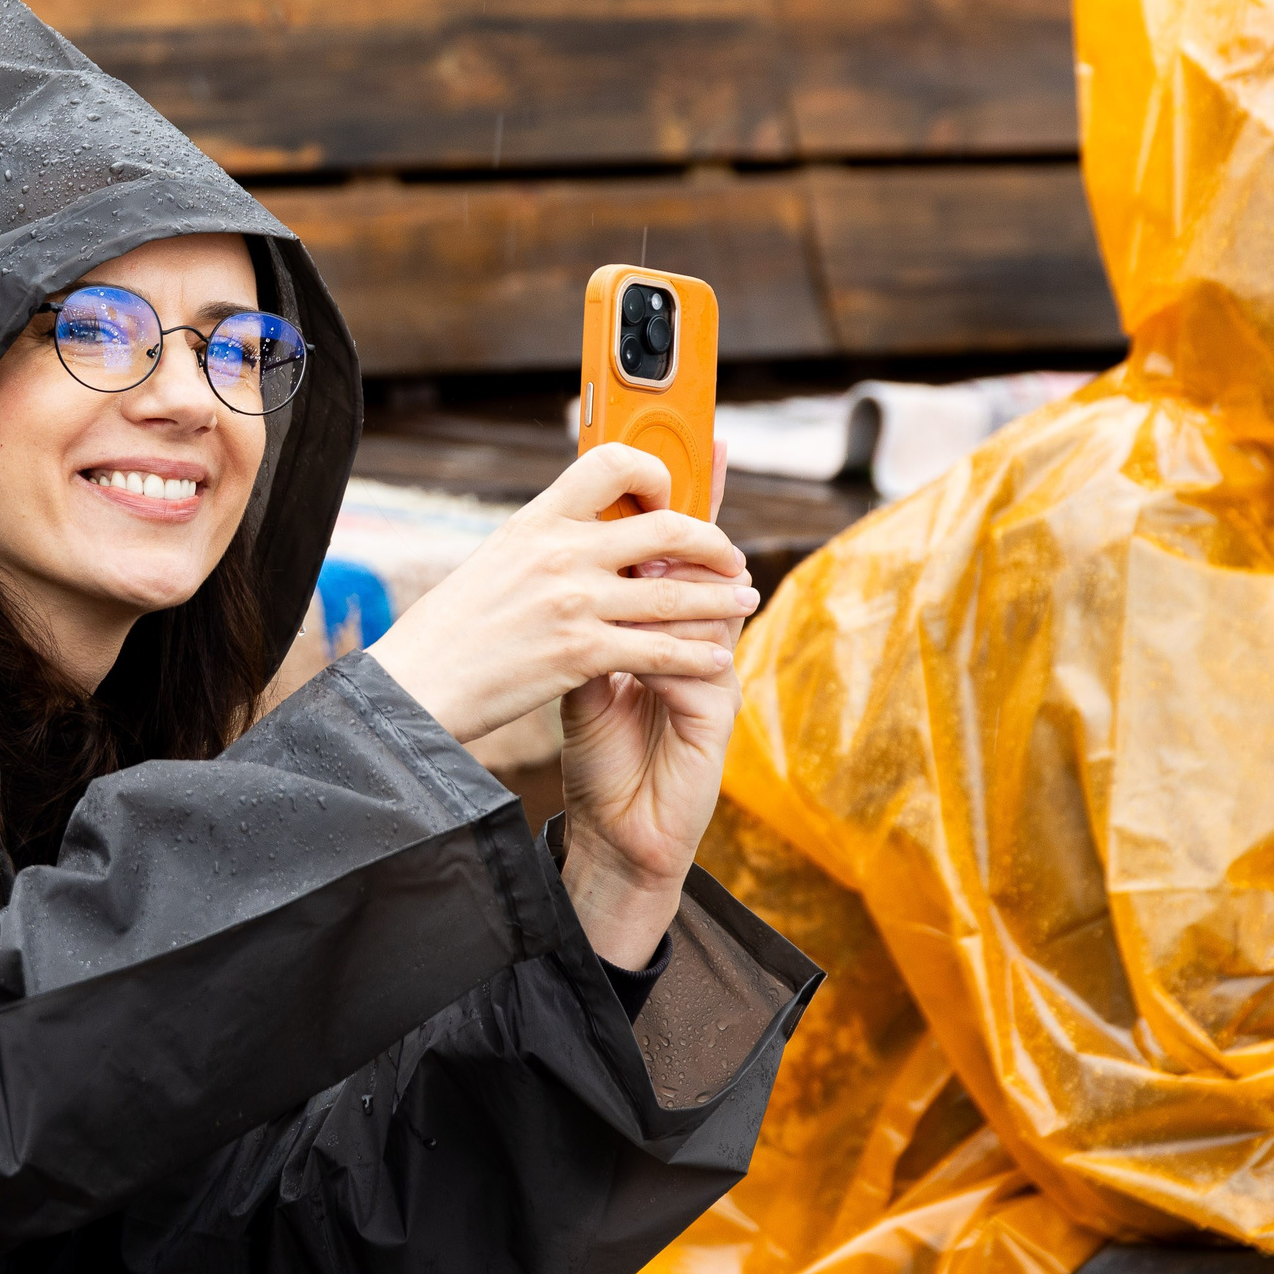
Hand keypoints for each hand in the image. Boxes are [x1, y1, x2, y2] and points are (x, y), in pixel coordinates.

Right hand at [364, 443, 754, 744]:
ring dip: (721, 599)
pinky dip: (696, 655)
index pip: (611, 462)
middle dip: (712, 542)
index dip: (654, 473)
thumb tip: (585, 537)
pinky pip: (660, 649)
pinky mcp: (580, 652)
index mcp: (536, 520)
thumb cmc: (450, 631)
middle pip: (666, 526)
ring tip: (744, 603)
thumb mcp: (494, 563)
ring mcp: (573, 602)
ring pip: (676, 590)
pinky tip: (715, 659)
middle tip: (730, 558)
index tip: (668, 500)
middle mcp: (560, 552)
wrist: (418, 684)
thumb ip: (544, 545)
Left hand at [558, 440, 746, 965]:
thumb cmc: (597, 750)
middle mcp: (694, 640)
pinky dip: (669, 648)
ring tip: (634, 583)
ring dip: (667, 591)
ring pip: (704, 605)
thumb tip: (556, 557)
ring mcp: (710, 674)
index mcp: (660, 622)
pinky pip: (703, 662)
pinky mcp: (717, 714)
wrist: (617, 831)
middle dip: (672, 534)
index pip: (675, 547)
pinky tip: (641, 648)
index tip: (690, 442)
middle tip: (642, 518)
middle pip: (697, 563)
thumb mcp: (575, 671)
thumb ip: (577, 617)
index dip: (686, 494)